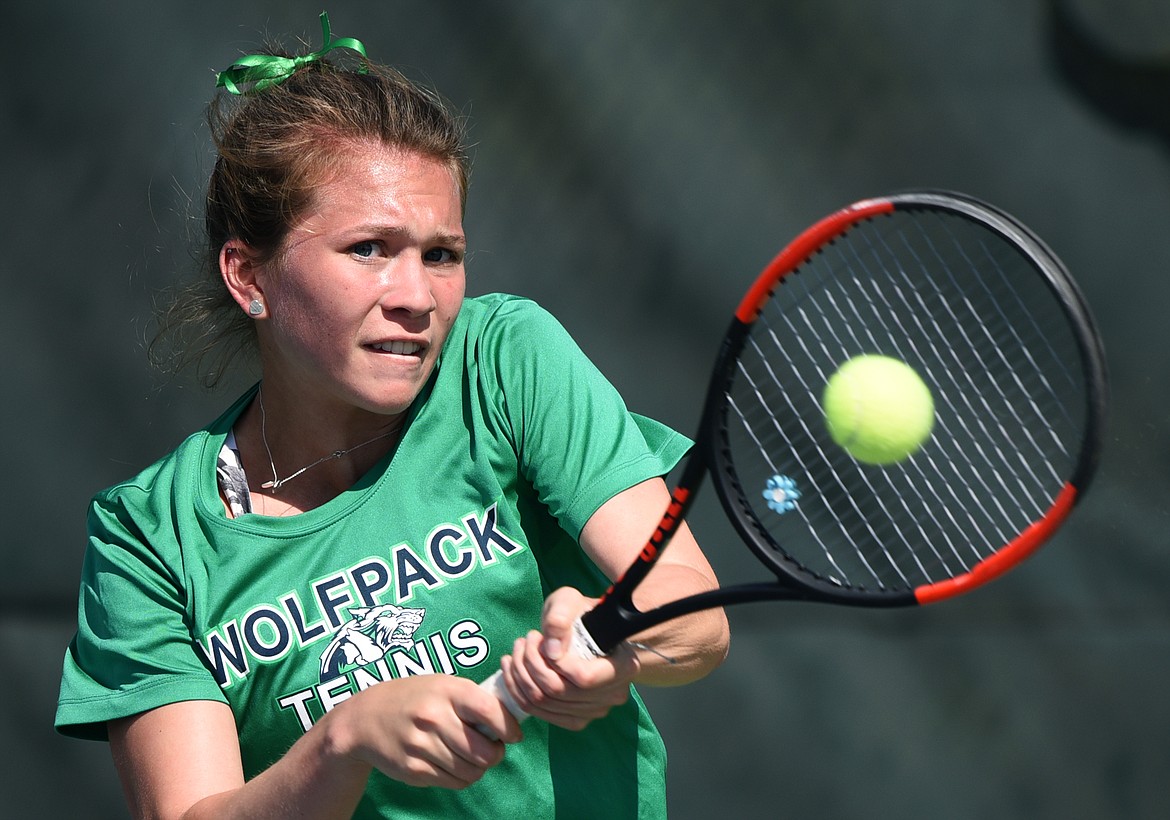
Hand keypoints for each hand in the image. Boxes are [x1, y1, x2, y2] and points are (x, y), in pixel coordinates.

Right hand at [330, 674, 522, 788]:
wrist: (364, 719)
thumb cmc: (413, 698)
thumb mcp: (441, 684)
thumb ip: (471, 699)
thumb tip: (507, 721)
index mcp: (447, 691)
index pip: (491, 712)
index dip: (509, 728)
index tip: (514, 734)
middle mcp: (434, 717)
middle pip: (484, 751)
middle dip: (496, 754)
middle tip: (494, 749)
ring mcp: (422, 746)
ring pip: (471, 771)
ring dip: (479, 768)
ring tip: (474, 757)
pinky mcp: (413, 769)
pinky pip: (453, 782)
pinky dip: (461, 777)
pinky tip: (454, 764)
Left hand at [498, 587, 639, 730]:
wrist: (588, 633)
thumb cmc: (581, 614)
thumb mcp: (570, 602)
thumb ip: (561, 617)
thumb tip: (551, 650)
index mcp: (624, 666)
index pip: (584, 677)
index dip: (555, 661)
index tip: (538, 637)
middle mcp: (613, 694)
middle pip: (560, 692)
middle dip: (530, 664)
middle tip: (522, 641)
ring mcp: (595, 711)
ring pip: (546, 704)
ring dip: (520, 677)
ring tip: (515, 653)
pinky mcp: (577, 719)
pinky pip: (543, 714)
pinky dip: (520, 694)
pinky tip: (513, 672)